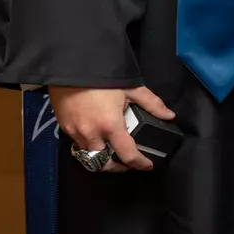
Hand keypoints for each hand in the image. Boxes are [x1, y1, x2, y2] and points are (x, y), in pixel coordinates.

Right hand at [50, 86, 174, 172]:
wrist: (70, 67)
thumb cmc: (102, 77)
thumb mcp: (131, 88)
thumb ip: (152, 103)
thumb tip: (169, 115)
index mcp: (110, 126)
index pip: (127, 154)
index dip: (139, 163)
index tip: (147, 166)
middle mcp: (91, 134)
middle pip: (103, 162)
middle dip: (116, 166)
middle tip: (126, 162)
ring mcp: (74, 132)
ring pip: (88, 155)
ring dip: (101, 157)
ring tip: (112, 150)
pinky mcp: (63, 127)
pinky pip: (77, 145)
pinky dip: (88, 146)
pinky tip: (96, 137)